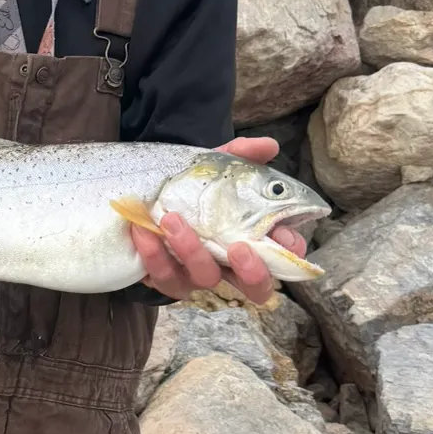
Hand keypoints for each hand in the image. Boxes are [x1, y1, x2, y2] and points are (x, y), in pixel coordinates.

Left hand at [127, 136, 307, 305]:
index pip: (284, 259)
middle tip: (240, 248)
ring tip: (171, 219)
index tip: (282, 236)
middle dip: (252, 272)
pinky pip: (163, 276)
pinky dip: (153, 254)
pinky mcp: (167, 279)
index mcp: (253, 242)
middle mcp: (230, 265)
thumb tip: (268, 146)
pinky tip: (143, 229)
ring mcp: (198, 275)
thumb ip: (242, 156)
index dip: (289, 254)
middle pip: (256, 287)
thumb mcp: (217, 168)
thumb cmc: (195, 188)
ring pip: (204, 278)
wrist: (150, 197)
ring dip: (190, 251)